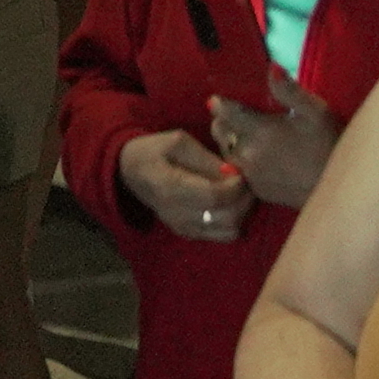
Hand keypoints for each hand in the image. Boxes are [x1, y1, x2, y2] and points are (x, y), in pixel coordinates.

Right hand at [119, 128, 254, 244]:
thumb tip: (232, 172)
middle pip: (226, 217)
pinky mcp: (188, 233)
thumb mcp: (177, 142)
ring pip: (228, 231)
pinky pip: (222, 236)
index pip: (215, 196)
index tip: (241, 172)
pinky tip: (230, 204)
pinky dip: (234, 222)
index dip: (236, 186)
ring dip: (242, 212)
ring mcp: (182, 227)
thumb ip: (205, 158)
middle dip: (244, 199)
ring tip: (240, 193)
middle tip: (247, 182)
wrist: (131, 172)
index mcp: (171, 187)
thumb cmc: (154, 151)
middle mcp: (177, 214)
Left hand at [209, 76, 339, 212]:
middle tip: (229, 116)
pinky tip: (254, 158)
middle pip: (221, 134)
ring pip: (226, 154)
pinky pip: (238, 172)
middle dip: (221, 122)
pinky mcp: (258, 191)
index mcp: (260, 131)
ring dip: (228, 142)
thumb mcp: (316, 111)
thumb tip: (271, 68)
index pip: (226, 113)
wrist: (339, 188)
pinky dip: (239, 162)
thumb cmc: (329, 144)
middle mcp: (249, 154)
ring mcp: (252, 175)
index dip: (220, 104)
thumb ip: (289, 90)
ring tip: (239, 135)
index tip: (217, 99)